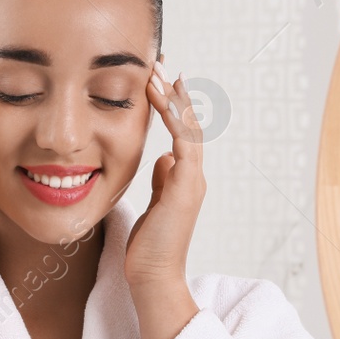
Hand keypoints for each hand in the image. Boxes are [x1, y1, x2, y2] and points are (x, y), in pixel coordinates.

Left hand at [126, 58, 203, 338]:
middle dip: (173, 91)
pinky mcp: (186, 187)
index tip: (157, 77)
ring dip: (173, 97)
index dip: (170, 103)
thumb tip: (163, 159)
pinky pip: (183, 142)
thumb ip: (161, 181)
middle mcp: (192, 174)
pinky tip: (160, 97)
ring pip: (188, 127)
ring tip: (158, 70)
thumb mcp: (152, 206)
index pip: (179, 131)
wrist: (152, 278)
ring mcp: (192, 180)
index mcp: (183, 177)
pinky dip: (174, 117)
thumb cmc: (147, 249)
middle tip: (159, 60)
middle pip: (187, 122)